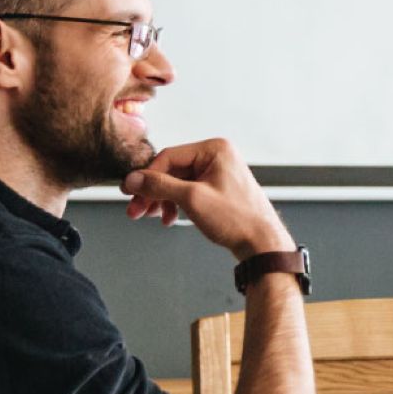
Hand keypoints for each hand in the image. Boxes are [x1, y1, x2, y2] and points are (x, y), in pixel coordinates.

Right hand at [120, 139, 293, 259]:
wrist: (262, 244)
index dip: (146, 176)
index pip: (169, 156)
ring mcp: (218, 173)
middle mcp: (217, 156)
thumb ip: (159, 186)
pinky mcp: (218, 189)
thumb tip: (133, 179)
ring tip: (152, 217)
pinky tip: (170, 218)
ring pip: (178, 182)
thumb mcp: (192, 199)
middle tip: (136, 209)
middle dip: (153, 192)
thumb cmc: (238, 219)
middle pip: (172, 170)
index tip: (130, 191)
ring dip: (162, 200)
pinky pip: (189, 191)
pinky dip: (176, 204)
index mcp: (214, 149)